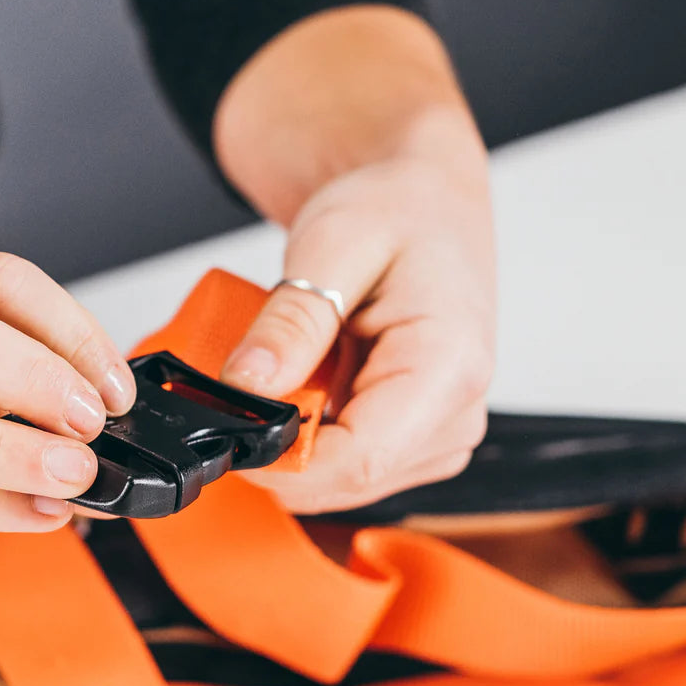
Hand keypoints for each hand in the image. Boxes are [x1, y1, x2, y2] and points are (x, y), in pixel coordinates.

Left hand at [220, 154, 494, 513]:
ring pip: (336, 482)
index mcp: (448, 368)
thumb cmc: (395, 211)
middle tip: (257, 376)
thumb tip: (247, 388)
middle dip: (282, 446)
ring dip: (296, 436)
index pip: (357, 463)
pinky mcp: (415, 439)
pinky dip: (310, 432)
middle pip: (343, 482)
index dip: (279, 463)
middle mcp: (455, 414)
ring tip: (301, 365)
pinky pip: (342, 465)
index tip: (230, 432)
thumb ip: (290, 323)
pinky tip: (314, 381)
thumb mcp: (331, 245)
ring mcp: (438, 434)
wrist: (423, 202)